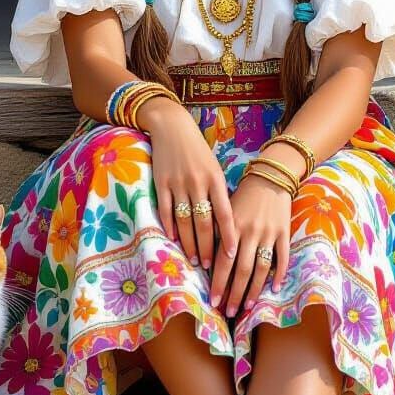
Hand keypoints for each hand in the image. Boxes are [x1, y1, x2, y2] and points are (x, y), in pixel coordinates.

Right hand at [143, 99, 236, 269]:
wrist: (172, 127)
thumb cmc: (197, 150)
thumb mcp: (214, 168)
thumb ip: (218, 192)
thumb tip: (226, 223)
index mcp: (215, 179)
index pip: (225, 214)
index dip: (229, 237)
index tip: (233, 256)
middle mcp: (198, 183)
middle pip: (204, 223)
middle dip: (208, 248)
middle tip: (210, 267)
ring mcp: (178, 183)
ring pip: (185, 221)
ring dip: (190, 244)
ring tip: (194, 260)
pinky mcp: (161, 183)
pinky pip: (166, 210)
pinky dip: (170, 227)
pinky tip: (173, 241)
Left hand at [209, 171, 291, 317]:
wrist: (269, 176)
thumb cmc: (243, 195)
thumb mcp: (226, 210)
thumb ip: (219, 234)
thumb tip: (207, 262)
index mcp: (232, 226)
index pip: (223, 261)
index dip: (219, 283)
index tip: (213, 302)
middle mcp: (250, 231)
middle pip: (241, 269)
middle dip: (234, 293)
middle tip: (229, 312)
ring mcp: (268, 232)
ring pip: (261, 268)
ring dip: (253, 289)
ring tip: (247, 307)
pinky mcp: (284, 232)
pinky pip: (282, 257)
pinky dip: (279, 274)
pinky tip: (274, 289)